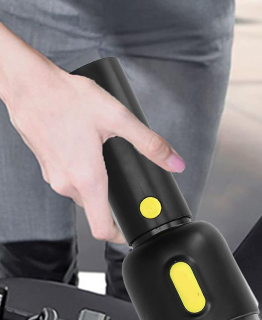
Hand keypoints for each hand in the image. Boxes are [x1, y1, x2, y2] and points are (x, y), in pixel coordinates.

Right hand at [0, 26, 184, 242]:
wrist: (28, 84)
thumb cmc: (66, 98)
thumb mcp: (118, 118)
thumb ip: (150, 143)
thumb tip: (175, 162)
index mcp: (86, 179)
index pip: (101, 228)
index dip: (120, 235)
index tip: (133, 228)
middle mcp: (66, 183)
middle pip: (96, 208)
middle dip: (114, 201)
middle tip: (130, 184)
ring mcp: (52, 175)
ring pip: (82, 192)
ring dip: (99, 184)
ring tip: (111, 160)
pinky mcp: (46, 164)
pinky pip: (69, 178)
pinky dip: (84, 172)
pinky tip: (91, 149)